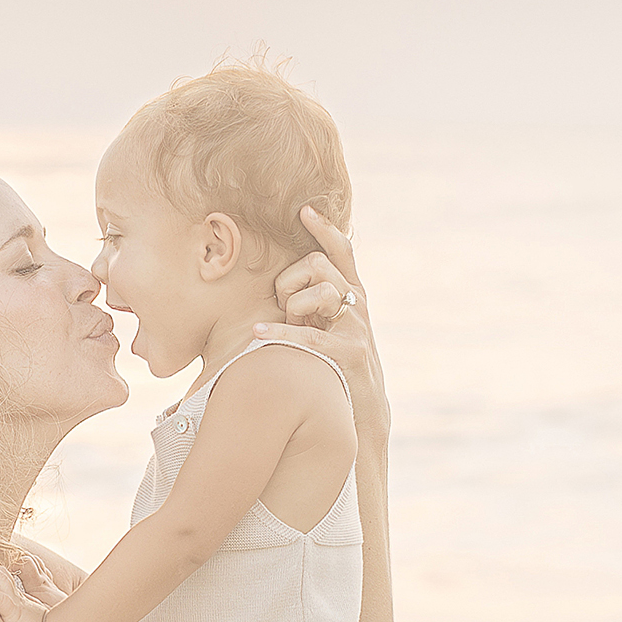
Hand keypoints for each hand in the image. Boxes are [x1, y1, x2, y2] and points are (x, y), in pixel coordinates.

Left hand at [255, 205, 388, 441]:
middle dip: (291, 279)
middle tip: (282, 305)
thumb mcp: (330, 326)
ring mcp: (356, 327)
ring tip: (284, 324)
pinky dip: (282, 332)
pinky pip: (311, 334)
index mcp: (352, 294)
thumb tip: (282, 282)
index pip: (341, 251)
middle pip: (319, 265)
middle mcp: (357, 305)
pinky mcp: (350, 353)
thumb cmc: (335, 366)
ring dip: (293, 305)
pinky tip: (259, 332)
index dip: (324, 228)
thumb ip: (314, 302)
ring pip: (320, 289)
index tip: (304, 211)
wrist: (362, 410)